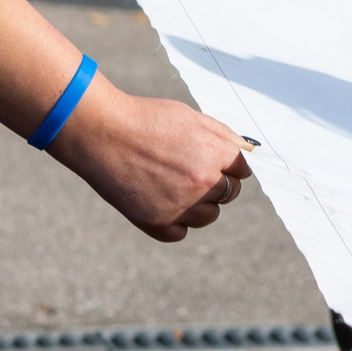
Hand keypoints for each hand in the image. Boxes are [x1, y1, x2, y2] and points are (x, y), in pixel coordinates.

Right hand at [48, 81, 252, 241]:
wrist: (101, 133)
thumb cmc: (147, 120)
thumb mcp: (192, 117)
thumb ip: (224, 136)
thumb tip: (249, 151)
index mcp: (215, 155)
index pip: (242, 170)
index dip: (229, 165)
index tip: (216, 162)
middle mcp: (202, 183)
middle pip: (229, 193)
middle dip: (218, 183)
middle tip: (190, 170)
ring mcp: (179, 206)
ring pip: (209, 216)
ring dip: (199, 204)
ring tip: (173, 184)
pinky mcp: (156, 224)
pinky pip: (181, 233)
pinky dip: (175, 221)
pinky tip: (160, 201)